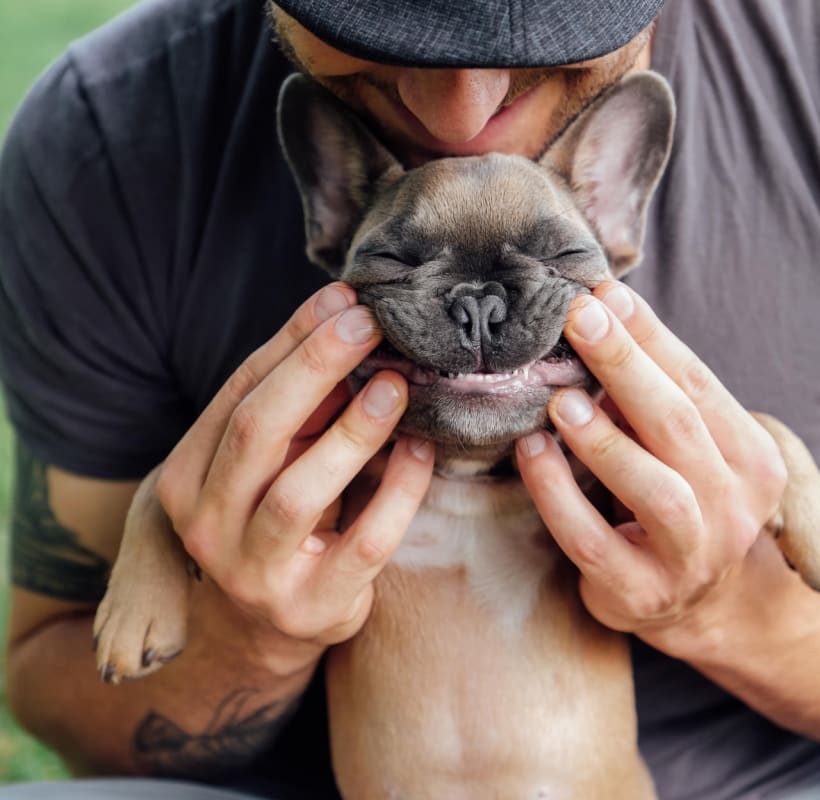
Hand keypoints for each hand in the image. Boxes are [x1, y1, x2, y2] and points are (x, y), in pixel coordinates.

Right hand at [156, 283, 433, 674]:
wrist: (260, 631)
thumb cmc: (272, 523)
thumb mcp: (267, 464)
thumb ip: (296, 407)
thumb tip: (345, 322)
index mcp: (185, 477)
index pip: (238, 393)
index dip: (291, 342)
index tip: (342, 300)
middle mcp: (206, 525)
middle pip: (256, 431)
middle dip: (315, 369)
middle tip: (368, 325)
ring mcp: (252, 573)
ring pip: (299, 492)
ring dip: (353, 432)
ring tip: (396, 386)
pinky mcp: (309, 608)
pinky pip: (362, 542)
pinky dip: (396, 493)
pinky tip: (420, 452)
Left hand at [516, 281, 786, 645]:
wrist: (695, 604)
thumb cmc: (682, 502)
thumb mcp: (686, 448)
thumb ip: (654, 396)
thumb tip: (602, 313)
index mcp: (753, 460)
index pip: (700, 385)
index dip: (651, 338)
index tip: (606, 294)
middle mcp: (734, 508)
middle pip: (680, 425)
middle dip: (627, 366)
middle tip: (579, 319)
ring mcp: (692, 557)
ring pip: (655, 490)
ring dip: (604, 439)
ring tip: (560, 400)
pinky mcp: (640, 594)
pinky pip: (593, 542)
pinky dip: (559, 495)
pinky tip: (532, 453)